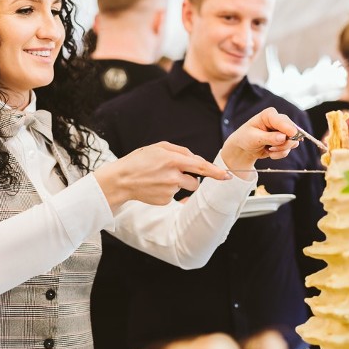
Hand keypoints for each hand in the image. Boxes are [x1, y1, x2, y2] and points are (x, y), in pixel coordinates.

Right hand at [95, 142, 229, 208]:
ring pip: (185, 188)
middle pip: (196, 181)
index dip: (216, 172)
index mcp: (172, 160)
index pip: (201, 167)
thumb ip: (180, 150)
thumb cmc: (139, 161)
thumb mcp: (158, 147)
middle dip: (192, 179)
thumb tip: (195, 159)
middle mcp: (173, 176)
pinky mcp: (164, 201)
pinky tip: (155, 186)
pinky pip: (174, 195)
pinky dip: (167, 191)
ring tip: (160, 179)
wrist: (121, 180)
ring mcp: (169, 190)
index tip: (227, 176)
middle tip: (176, 174)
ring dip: (179, 183)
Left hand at [222, 107, 299, 175]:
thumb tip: (283, 137)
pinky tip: (270, 151)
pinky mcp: (285, 140)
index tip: (292, 135)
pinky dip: (280, 153)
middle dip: (284, 143)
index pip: (283, 121)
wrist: (244, 147)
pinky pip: (289, 149)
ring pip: (293, 141)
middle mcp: (279, 120)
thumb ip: (269, 137)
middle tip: (271, 148)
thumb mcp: (253, 138)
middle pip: (293, 131)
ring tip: (268, 149)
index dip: (289, 128)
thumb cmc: (245, 138)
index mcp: (269, 115)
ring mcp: (283, 130)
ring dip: (281, 149)